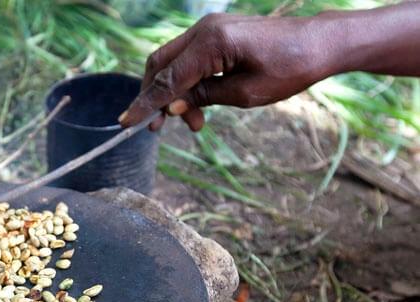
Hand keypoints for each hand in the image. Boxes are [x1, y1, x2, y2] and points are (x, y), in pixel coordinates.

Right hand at [119, 13, 332, 130]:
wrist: (320, 43)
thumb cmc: (290, 68)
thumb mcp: (245, 93)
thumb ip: (203, 97)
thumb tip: (170, 107)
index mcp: (211, 42)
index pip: (168, 78)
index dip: (146, 103)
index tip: (126, 122)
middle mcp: (204, 30)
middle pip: (160, 64)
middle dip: (154, 97)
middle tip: (156, 127)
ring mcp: (209, 29)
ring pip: (171, 62)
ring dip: (172, 94)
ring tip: (192, 123)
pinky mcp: (217, 34)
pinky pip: (188, 59)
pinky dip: (184, 83)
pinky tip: (196, 106)